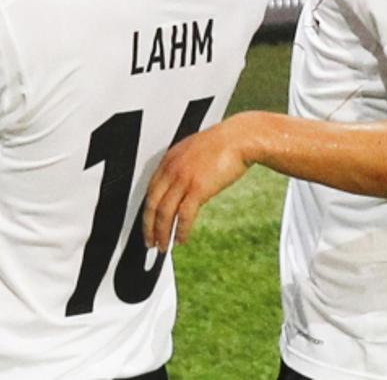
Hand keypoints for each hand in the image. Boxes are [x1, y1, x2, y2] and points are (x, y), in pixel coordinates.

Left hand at [142, 116, 249, 249]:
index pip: (149, 190)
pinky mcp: (197, 188)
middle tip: (149, 241)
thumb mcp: (194, 152)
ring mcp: (183, 179)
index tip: (148, 223)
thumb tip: (181, 183)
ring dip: (162, 233)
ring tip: (163, 247)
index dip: (147, 211)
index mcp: (168, 159)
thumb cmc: (222, 144)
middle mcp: (171, 169)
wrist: (239, 138)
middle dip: (149, 227)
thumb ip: (183, 166)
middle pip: (152, 204)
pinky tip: (181, 240)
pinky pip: (184, 215)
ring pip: (164, 213)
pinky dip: (181, 230)